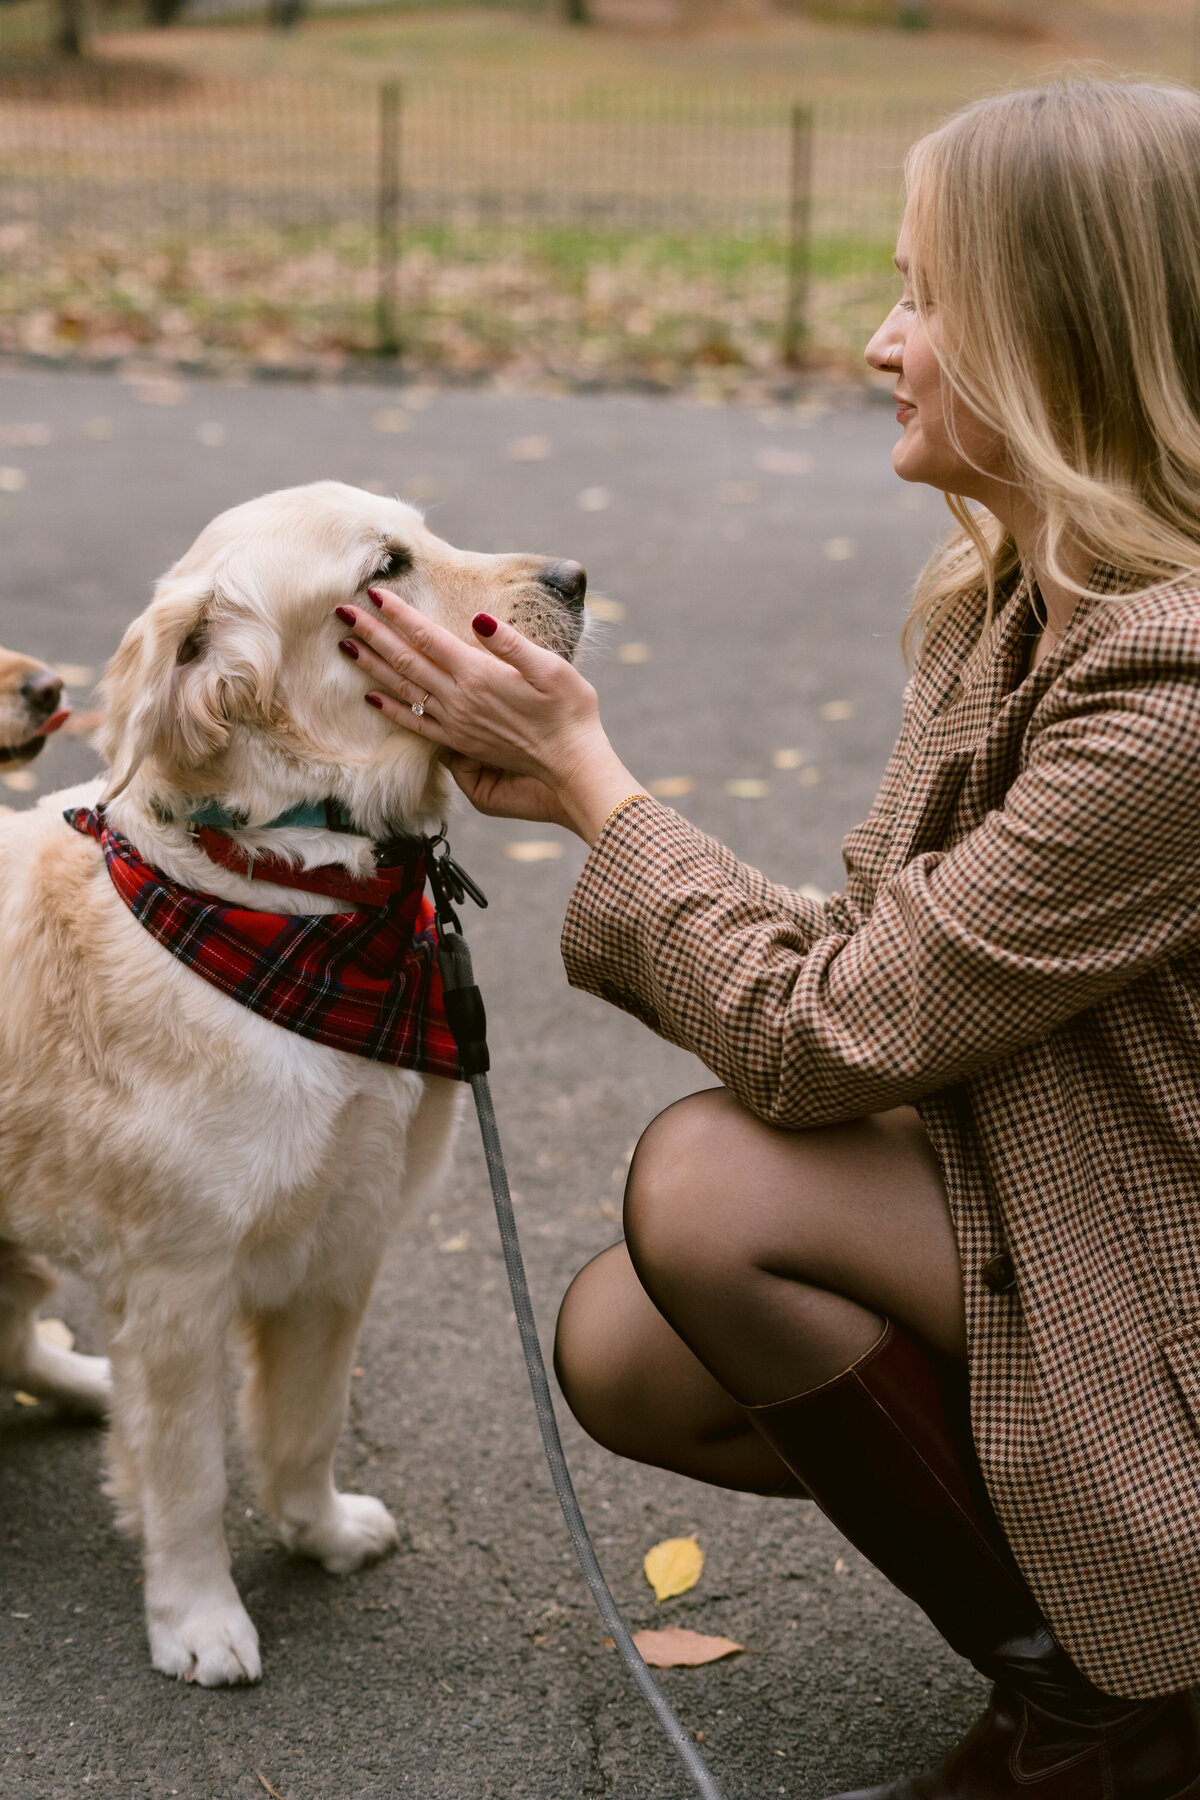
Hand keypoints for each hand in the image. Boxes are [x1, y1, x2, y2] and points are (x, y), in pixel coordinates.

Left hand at [340, 588, 644, 842]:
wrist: (573, 765)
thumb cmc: (570, 713)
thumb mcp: (551, 668)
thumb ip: (512, 643)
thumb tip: (479, 618)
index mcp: (479, 674)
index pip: (428, 637)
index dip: (400, 614)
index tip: (375, 593)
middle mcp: (460, 698)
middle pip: (406, 660)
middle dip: (372, 633)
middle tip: (342, 612)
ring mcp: (456, 723)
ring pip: (404, 689)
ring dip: (372, 666)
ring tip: (345, 646)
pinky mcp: (459, 744)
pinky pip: (417, 724)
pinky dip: (392, 709)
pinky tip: (372, 697)